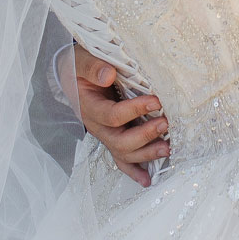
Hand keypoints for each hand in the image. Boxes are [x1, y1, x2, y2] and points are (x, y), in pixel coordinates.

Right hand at [72, 44, 168, 186]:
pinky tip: (147, 180)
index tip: (156, 100)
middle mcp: (96, 126)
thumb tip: (108, 75)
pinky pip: (121, 160)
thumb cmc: (79, 67)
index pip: (112, 115)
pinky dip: (134, 171)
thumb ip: (93, 67)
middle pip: (119, 141)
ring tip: (167, 148)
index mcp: (88, 107)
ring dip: (146, 153)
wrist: (71, 75)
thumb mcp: (81, 60)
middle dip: (144, 135)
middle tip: (165, 123)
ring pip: (123, 153)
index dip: (134, 110)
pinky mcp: (112, 138)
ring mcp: (104, 135)